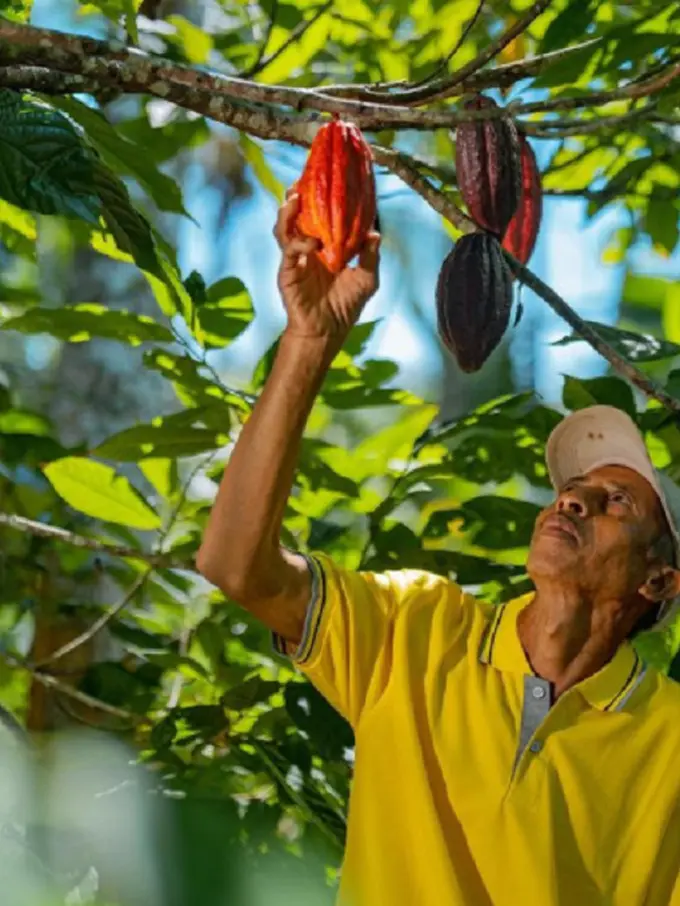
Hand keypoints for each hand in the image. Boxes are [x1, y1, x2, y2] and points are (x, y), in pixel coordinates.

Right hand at [274, 191, 380, 341]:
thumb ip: (370, 255)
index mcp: (324, 245)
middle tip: (300, 180)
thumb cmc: (345, 306)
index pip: (318, 214)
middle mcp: (307, 248)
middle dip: (295, 196)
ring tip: (294, 197)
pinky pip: (289, 251)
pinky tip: (312, 243)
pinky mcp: (287, 272)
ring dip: (288, 212)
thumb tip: (375, 231)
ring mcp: (295, 259)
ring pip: (284, 227)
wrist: (327, 331)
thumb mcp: (366, 279)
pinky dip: (300, 243)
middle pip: (296, 215)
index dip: (318, 196)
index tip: (323, 177)